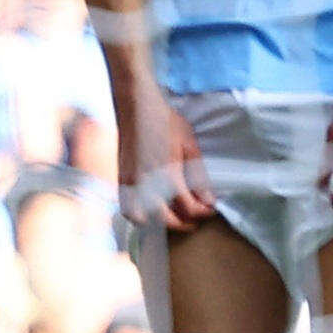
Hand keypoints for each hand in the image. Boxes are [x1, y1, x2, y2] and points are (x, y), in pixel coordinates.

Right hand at [117, 87, 216, 230]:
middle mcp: (147, 185)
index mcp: (167, 176)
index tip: (211, 210)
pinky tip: (151, 212)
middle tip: (197, 218)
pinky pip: (127, 209)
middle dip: (185, 223)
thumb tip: (208, 200)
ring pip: (143, 219)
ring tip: (176, 217)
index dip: (203, 212)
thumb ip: (198, 176)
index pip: (188, 207)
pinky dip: (139, 216)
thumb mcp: (190, 146)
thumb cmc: (167, 123)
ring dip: (160, 223)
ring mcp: (130, 185)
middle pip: (166, 220)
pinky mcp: (121, 181)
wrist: (137, 109)